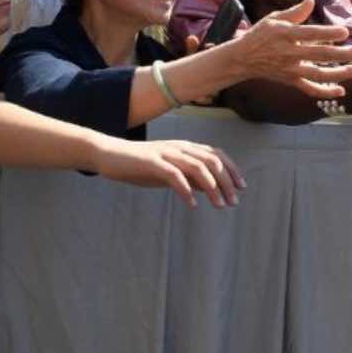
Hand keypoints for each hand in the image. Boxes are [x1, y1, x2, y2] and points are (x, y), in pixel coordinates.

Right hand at [92, 138, 245, 209]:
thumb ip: (189, 177)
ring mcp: (166, 153)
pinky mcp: (152, 162)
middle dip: (227, 182)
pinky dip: (186, 190)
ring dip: (212, 187)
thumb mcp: (169, 172)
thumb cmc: (141, 166)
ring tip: (219, 205)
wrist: (109, 155)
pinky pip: (174, 176)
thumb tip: (210, 189)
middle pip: (212, 161)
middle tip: (234, 202)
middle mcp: (180, 147)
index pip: (217, 154)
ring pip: (198, 167)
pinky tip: (193, 204)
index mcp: (185, 147)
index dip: (232, 169)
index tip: (241, 187)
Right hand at [233, 0, 351, 97]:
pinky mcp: (290, 81)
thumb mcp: (274, 18)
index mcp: (286, 34)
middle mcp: (289, 53)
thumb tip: (311, 0)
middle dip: (341, 54)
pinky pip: (309, 89)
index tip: (346, 32)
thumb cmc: (261, 35)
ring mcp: (290, 69)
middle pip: (319, 54)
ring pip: (317, 74)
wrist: (243, 58)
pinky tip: (341, 90)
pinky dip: (325, 92)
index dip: (329, 33)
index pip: (310, 33)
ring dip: (337, 74)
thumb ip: (295, 12)